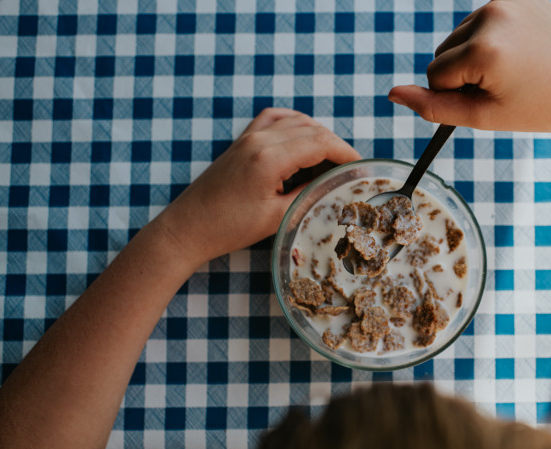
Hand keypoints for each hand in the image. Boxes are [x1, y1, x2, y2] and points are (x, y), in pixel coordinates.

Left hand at [153, 108, 360, 265]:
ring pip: (296, 121)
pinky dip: (295, 124)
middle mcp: (259, 138)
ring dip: (318, 136)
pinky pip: (275, 118)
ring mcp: (248, 136)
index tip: (362, 169)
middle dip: (337, 146)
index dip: (347, 154)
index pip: (321, 143)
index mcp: (269, 157)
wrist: (188, 227)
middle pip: (313, 129)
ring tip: (330, 161)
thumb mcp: (278, 217)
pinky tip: (303, 138)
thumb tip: (334, 185)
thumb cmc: (229, 227)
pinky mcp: (241, 140)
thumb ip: (309, 195)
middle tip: (350, 170)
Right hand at [388, 0, 550, 135]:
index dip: (457, 94)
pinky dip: (490, 38)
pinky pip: (481, 21)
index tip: (493, 98)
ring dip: (475, 56)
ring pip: (460, 36)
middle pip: (444, 51)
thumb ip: (434, 106)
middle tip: (506, 85)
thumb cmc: (538, 109)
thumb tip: (393, 94)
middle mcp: (492, 15)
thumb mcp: (483, 115)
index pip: (435, 73)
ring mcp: (506, 1)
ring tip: (513, 69)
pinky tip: (518, 50)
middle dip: (465, 73)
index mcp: (484, 48)